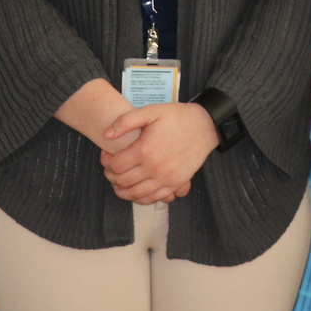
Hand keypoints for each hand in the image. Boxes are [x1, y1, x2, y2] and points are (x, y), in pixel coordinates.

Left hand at [100, 102, 216, 204]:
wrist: (204, 126)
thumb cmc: (177, 117)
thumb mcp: (150, 111)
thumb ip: (125, 121)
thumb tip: (106, 135)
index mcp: (144, 150)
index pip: (115, 165)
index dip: (106, 161)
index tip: (106, 156)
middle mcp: (153, 168)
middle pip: (122, 181)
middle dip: (111, 176)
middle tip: (110, 168)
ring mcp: (165, 179)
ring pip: (135, 194)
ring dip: (122, 190)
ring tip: (118, 182)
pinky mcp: (175, 184)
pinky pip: (152, 198)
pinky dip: (139, 198)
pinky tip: (135, 191)